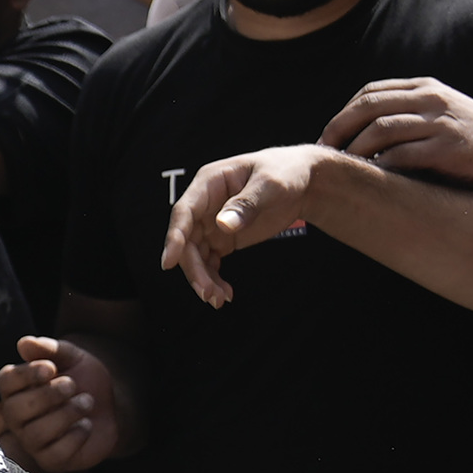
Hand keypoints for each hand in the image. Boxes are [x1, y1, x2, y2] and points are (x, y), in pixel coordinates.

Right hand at [0, 334, 120, 472]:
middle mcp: (18, 417)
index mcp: (17, 388)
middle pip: (15, 410)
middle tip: (72, 385)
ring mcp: (33, 441)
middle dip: (46, 396)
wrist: (110, 406)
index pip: (5, 381)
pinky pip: (55, 454)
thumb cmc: (83, 380)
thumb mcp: (72, 358)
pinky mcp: (52, 460)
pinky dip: (75, 436)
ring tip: (87, 402)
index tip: (51, 368)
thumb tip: (24, 343)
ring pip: (35, 434)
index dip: (26, 375)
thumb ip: (50, 349)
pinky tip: (86, 425)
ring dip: (65, 415)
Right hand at [162, 145, 328, 305]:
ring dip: (203, 279)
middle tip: (208, 294)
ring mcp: (212, 223)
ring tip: (219, 300)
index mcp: (209, 183)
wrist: (303, 182)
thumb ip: (246, 203)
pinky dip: (214, 279)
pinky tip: (226, 294)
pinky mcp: (223, 238)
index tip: (169, 263)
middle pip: (187, 240)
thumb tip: (222, 224)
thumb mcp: (269, 184)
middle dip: (194, 269)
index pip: (184, 212)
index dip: (174, 237)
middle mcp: (205, 204)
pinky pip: (209, 262)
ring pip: (196, 256)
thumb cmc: (285, 172)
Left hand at [320, 78, 472, 199]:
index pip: (371, 93)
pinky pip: (401, 156)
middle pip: (368, 107)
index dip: (344, 114)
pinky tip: (369, 182)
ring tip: (340, 171)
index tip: (328, 138)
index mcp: (429, 88)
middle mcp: (432, 99)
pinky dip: (379, 168)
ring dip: (353, 151)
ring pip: (379, 130)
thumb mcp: (449, 118)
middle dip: (338, 130)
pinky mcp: (449, 150)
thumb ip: (416, 118)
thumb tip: (374, 138)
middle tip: (321, 155)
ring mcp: (441, 123)